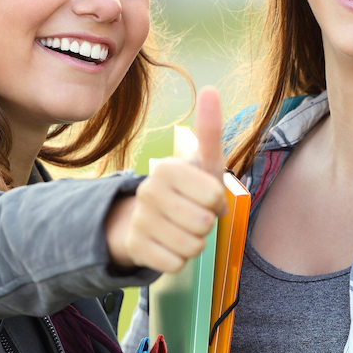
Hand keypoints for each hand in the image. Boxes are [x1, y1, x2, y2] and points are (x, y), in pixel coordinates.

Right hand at [106, 87, 226, 271]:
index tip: (207, 196)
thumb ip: (210, 130)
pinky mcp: (135, 247)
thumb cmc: (187, 188)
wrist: (146, 217)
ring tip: (182, 229)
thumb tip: (211, 89)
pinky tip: (168, 244)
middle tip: (194, 215)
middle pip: (204, 224)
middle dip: (206, 225)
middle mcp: (148, 191)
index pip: (215, 197)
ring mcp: (139, 220)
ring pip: (192, 247)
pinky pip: (175, 264)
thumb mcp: (203, 163)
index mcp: (168, 168)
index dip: (218, 202)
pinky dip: (179, 259)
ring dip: (194, 243)